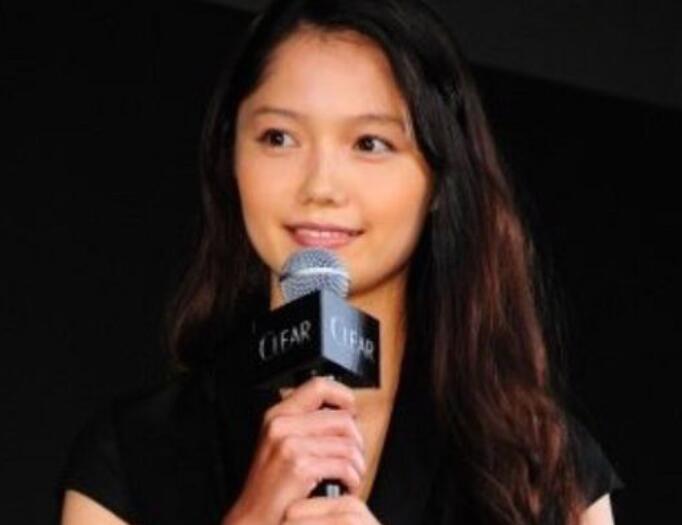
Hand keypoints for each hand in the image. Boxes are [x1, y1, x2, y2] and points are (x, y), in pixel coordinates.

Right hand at [221, 377, 366, 524]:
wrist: (254, 520)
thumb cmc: (271, 489)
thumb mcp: (281, 445)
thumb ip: (306, 425)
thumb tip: (345, 414)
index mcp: (278, 415)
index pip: (319, 386)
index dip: (343, 395)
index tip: (351, 410)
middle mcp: (282, 425)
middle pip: (342, 418)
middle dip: (357, 441)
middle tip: (354, 458)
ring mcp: (290, 445)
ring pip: (347, 443)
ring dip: (357, 464)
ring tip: (350, 476)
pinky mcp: (300, 467)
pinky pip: (344, 465)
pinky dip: (353, 479)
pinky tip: (346, 486)